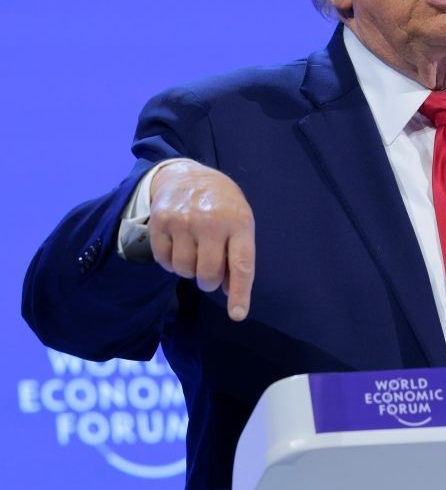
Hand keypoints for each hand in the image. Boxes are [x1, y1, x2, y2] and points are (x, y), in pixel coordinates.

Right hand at [149, 160, 254, 320]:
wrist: (186, 174)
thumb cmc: (221, 204)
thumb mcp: (239, 221)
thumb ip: (237, 254)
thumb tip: (228, 291)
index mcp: (238, 222)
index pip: (241, 265)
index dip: (239, 293)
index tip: (238, 314)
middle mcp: (211, 222)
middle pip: (208, 274)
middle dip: (208, 281)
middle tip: (209, 272)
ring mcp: (183, 221)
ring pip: (184, 271)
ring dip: (188, 271)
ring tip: (194, 253)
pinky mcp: (160, 222)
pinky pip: (163, 261)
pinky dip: (170, 263)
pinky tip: (178, 247)